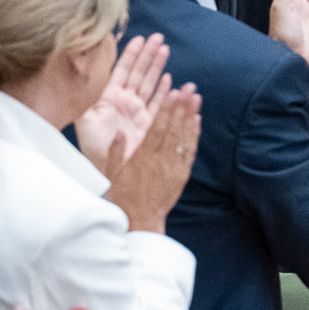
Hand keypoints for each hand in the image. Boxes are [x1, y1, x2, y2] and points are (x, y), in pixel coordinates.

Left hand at [76, 32, 172, 178]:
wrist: (105, 168)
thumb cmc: (92, 145)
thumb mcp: (85, 118)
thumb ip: (87, 96)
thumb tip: (85, 73)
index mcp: (107, 97)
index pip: (121, 70)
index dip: (130, 54)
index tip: (140, 39)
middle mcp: (123, 101)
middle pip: (138, 72)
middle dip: (148, 55)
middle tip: (159, 38)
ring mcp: (135, 111)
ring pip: (149, 84)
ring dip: (158, 67)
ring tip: (166, 51)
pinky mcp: (146, 123)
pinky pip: (157, 103)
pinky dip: (163, 91)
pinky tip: (170, 80)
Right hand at [103, 84, 199, 232]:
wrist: (141, 221)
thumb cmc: (122, 197)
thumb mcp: (111, 174)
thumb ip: (115, 151)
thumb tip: (119, 130)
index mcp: (142, 158)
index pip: (157, 128)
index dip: (166, 109)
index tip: (172, 92)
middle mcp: (161, 161)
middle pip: (174, 128)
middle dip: (182, 106)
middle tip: (190, 87)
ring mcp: (174, 167)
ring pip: (184, 137)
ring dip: (191, 116)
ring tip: (196, 98)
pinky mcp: (182, 175)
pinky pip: (190, 151)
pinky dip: (194, 135)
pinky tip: (197, 121)